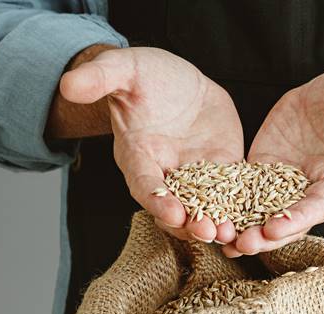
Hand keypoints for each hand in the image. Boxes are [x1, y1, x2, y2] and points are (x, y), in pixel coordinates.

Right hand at [60, 47, 242, 242]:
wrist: (174, 80)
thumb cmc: (143, 76)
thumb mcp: (123, 69)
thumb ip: (99, 77)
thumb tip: (68, 83)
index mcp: (138, 157)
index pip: (145, 185)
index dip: (158, 201)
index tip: (173, 214)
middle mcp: (165, 174)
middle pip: (175, 208)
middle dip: (191, 223)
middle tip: (209, 233)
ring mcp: (195, 176)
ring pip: (204, 208)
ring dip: (217, 223)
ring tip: (232, 235)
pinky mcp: (221, 169)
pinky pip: (232, 194)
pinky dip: (241, 209)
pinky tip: (255, 222)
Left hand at [224, 66, 323, 256]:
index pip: (319, 205)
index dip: (299, 218)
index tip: (277, 228)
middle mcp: (312, 190)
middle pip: (287, 219)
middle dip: (265, 233)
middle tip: (241, 243)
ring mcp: (286, 184)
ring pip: (261, 213)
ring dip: (242, 228)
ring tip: (218, 238)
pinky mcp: (264, 172)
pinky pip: (243, 193)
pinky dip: (228, 206)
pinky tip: (205, 216)